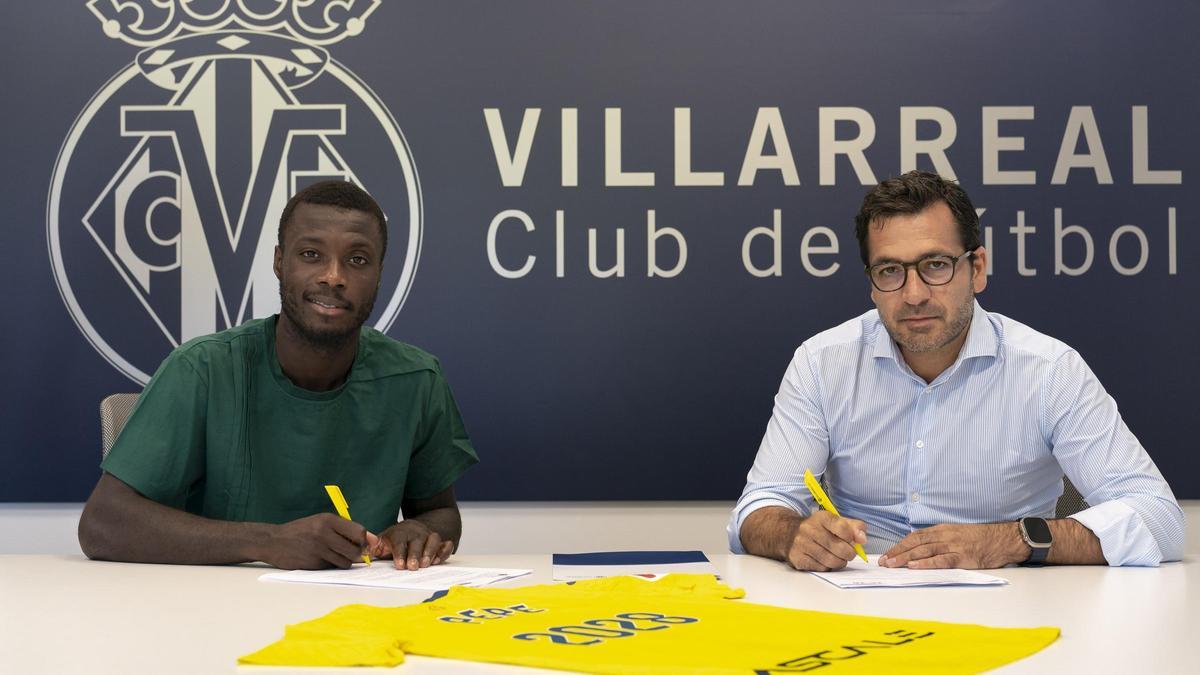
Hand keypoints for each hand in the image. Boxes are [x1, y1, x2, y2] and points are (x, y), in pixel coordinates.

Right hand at [260, 513, 369, 569]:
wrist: (274, 541)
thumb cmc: (301, 530)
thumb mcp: (321, 522)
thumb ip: (344, 528)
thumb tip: (371, 538)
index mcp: (328, 520)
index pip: (358, 531)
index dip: (365, 540)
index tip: (365, 544)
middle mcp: (324, 534)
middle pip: (355, 549)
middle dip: (359, 554)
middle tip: (355, 553)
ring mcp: (318, 550)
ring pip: (346, 561)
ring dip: (346, 561)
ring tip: (337, 555)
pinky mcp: (313, 564)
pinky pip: (333, 567)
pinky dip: (333, 565)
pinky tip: (324, 559)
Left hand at [371, 521, 453, 569]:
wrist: (412, 528)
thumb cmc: (394, 540)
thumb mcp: (382, 542)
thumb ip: (372, 549)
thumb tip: (361, 554)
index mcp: (400, 532)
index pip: (399, 540)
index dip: (400, 552)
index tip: (399, 565)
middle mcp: (415, 532)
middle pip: (417, 540)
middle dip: (415, 554)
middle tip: (413, 567)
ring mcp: (428, 535)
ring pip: (433, 539)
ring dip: (430, 552)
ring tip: (425, 565)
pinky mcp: (439, 541)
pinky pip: (445, 543)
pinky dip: (444, 551)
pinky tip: (438, 561)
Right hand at [782, 510, 867, 570]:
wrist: (789, 534)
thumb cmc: (819, 529)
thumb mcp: (836, 521)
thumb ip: (854, 527)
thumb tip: (862, 539)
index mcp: (821, 517)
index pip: (843, 528)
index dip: (852, 537)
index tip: (852, 540)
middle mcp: (809, 529)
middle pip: (840, 548)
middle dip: (849, 553)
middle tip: (848, 553)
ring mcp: (802, 544)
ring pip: (832, 561)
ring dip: (840, 562)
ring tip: (838, 557)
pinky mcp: (798, 558)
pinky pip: (822, 568)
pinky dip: (828, 567)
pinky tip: (825, 560)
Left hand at [880, 523, 1026, 568]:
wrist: (1003, 539)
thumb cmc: (980, 538)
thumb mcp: (956, 533)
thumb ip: (939, 539)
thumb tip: (920, 548)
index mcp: (942, 530)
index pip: (915, 537)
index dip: (899, 545)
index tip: (887, 554)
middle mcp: (945, 536)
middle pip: (916, 543)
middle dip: (898, 552)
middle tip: (883, 561)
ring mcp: (954, 546)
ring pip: (925, 551)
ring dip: (906, 558)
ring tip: (893, 564)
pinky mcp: (963, 557)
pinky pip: (941, 560)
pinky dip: (926, 563)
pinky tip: (915, 566)